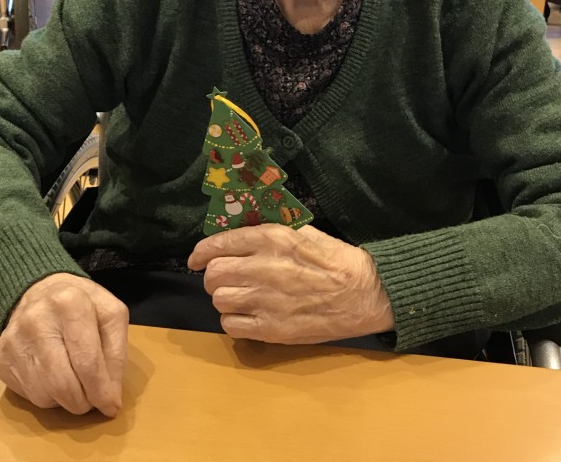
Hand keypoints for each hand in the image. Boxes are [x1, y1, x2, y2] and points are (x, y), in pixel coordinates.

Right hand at [0, 273, 128, 416]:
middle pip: (63, 384)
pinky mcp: (0, 357)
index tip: (111, 406)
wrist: (42, 290)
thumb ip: (117, 353)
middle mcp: (36, 319)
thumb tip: (110, 398)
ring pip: (44, 395)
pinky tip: (54, 374)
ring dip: (66, 400)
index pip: (87, 361)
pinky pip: (28, 395)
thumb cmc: (84, 304)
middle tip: (93, 398)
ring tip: (75, 380)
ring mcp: (13, 339)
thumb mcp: (111, 315)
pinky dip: (48, 395)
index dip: (101, 390)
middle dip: (84, 401)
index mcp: (70, 303)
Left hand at [188, 224, 393, 343]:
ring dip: (224, 297)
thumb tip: (241, 231)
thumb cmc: (335, 259)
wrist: (364, 293)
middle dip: (213, 275)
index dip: (201, 252)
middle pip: (214, 274)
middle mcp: (264, 269)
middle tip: (223, 277)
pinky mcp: (272, 329)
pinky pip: (231, 326)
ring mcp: (266, 301)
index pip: (219, 244)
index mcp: (272, 239)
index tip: (196, 259)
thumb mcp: (304, 232)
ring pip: (219, 300)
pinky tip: (248, 314)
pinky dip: (234, 320)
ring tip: (240, 295)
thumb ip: (270, 231)